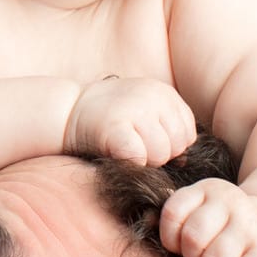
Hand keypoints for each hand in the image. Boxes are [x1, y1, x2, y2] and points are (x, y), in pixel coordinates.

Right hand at [62, 76, 196, 165]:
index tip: (150, 144)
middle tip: (138, 149)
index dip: (172, 146)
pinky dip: (132, 164)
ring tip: (128, 151)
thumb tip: (185, 160)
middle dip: (161, 155)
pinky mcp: (115, 127)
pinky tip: (119, 154)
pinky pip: (139, 157)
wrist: (69, 110)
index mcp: (164, 93)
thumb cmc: (111, 118)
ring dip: (146, 162)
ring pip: (161, 154)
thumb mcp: (146, 112)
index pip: (188, 132)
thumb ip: (168, 129)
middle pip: (178, 145)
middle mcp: (153, 98)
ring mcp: (134, 110)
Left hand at [158, 177, 256, 256]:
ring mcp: (252, 225)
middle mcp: (231, 201)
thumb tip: (145, 220)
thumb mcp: (197, 215)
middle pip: (193, 238)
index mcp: (207, 190)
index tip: (181, 245)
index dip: (171, 239)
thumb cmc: (221, 232)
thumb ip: (171, 221)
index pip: (173, 213)